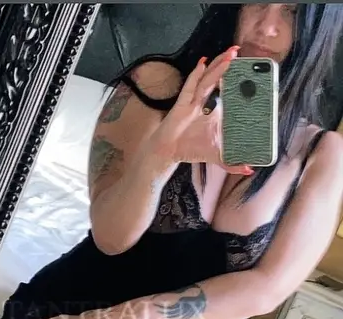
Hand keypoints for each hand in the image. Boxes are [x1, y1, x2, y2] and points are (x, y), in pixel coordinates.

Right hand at [148, 46, 253, 175]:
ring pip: (207, 79)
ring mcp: (191, 101)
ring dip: (218, 66)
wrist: (167, 152)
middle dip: (226, 64)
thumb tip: (249, 169)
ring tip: (229, 54)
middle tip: (238, 51)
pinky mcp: (181, 104)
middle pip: (216, 78)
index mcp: (212, 110)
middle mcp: (202, 102)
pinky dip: (196, 75)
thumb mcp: (216, 156)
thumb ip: (231, 163)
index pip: (226, 91)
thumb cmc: (189, 148)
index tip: (248, 70)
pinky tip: (202, 64)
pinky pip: (190, 87)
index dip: (235, 79)